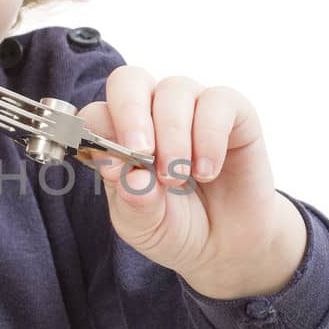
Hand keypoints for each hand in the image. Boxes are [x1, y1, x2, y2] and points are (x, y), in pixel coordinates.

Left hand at [76, 68, 308, 298]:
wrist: (226, 247)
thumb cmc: (177, 227)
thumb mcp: (144, 225)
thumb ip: (131, 201)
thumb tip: (122, 172)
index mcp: (119, 135)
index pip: (96, 114)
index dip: (98, 134)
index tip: (112, 168)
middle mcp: (152, 112)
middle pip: (129, 81)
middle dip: (130, 114)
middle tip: (141, 153)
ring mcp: (191, 107)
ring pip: (174, 91)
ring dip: (173, 135)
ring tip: (177, 178)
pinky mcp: (232, 112)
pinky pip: (218, 102)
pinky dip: (209, 137)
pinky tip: (207, 172)